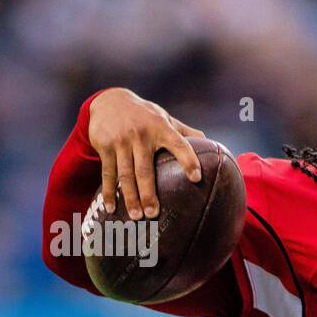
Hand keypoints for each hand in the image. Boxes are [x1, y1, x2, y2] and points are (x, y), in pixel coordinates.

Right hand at [88, 88, 204, 219]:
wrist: (109, 100)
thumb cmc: (145, 116)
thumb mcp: (165, 118)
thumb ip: (185, 132)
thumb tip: (211, 143)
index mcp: (161, 128)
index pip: (179, 145)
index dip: (188, 160)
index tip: (197, 178)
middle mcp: (140, 135)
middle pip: (145, 169)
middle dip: (148, 193)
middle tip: (154, 213)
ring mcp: (121, 141)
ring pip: (125, 175)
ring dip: (130, 197)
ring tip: (137, 216)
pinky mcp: (105, 146)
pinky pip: (108, 173)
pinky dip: (108, 192)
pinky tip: (111, 208)